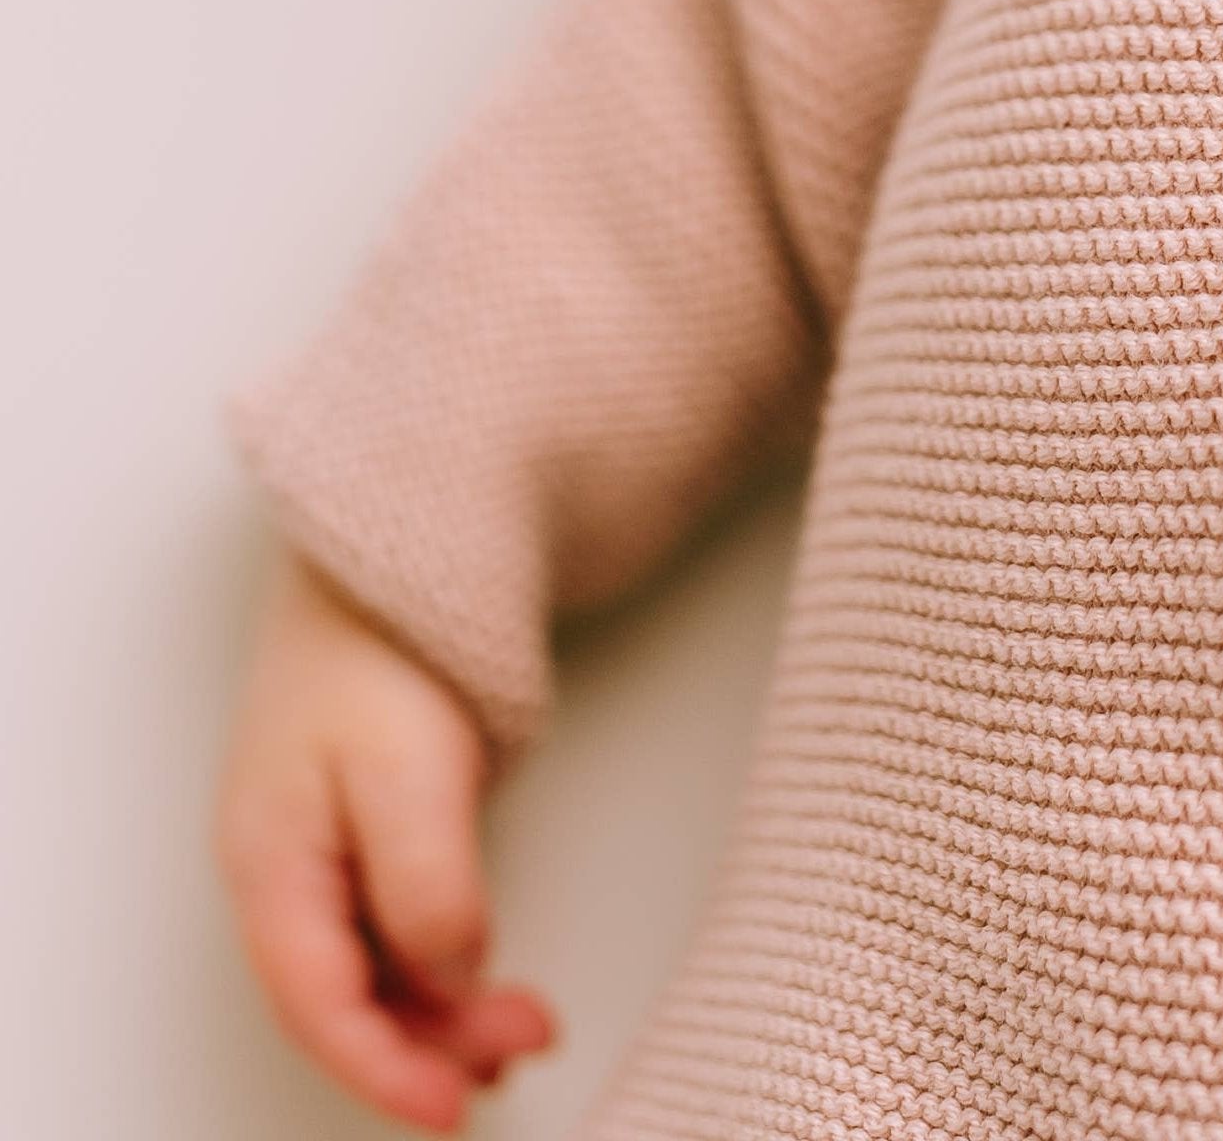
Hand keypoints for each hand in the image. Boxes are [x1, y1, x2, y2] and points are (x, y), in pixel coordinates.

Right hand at [215, 549, 559, 1130]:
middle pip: (350, 996)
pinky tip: (492, 971)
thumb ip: (425, 878)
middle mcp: (290, 872)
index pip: (320, 1004)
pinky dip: (446, 960)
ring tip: (528, 1025)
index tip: (453, 1108)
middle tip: (523, 1053)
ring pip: (377, 967)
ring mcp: (327, 851)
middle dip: (431, 1044)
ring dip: (446, 1009)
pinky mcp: (371, 827)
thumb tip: (449, 971)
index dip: (384, 1069)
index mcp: (273, 865)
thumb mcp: (407, 765)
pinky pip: (396, 925)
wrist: (389, 556)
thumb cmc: (383, 646)